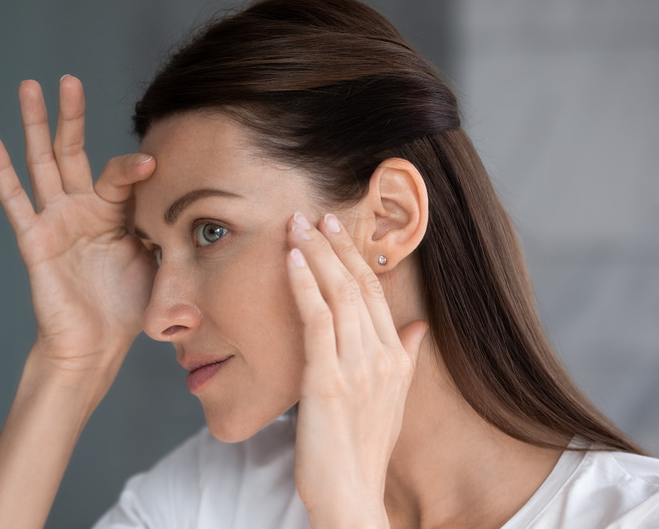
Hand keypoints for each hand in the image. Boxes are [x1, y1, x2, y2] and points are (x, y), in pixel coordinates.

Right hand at [0, 76, 155, 380]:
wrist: (96, 346)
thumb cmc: (127, 308)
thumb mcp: (158, 260)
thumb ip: (166, 228)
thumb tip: (196, 205)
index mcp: (114, 213)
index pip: (120, 174)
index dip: (135, 168)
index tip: (154, 165)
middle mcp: (82, 209)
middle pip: (72, 151)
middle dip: (70, 115)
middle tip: (67, 79)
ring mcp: (56, 221)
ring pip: (42, 163)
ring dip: (34, 125)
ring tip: (28, 86)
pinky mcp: (35, 240)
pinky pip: (15, 200)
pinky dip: (0, 169)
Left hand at [286, 212, 426, 526]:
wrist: (350, 495)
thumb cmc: (362, 450)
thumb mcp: (392, 400)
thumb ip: (406, 358)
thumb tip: (418, 326)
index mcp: (395, 358)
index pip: (374, 292)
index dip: (354, 256)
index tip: (336, 229)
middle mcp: (381, 356)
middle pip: (357, 285)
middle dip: (334, 245)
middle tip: (313, 213)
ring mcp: (356, 366)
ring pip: (337, 293)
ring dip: (315, 254)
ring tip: (297, 224)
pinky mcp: (327, 379)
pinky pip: (316, 319)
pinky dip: (304, 284)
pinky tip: (291, 259)